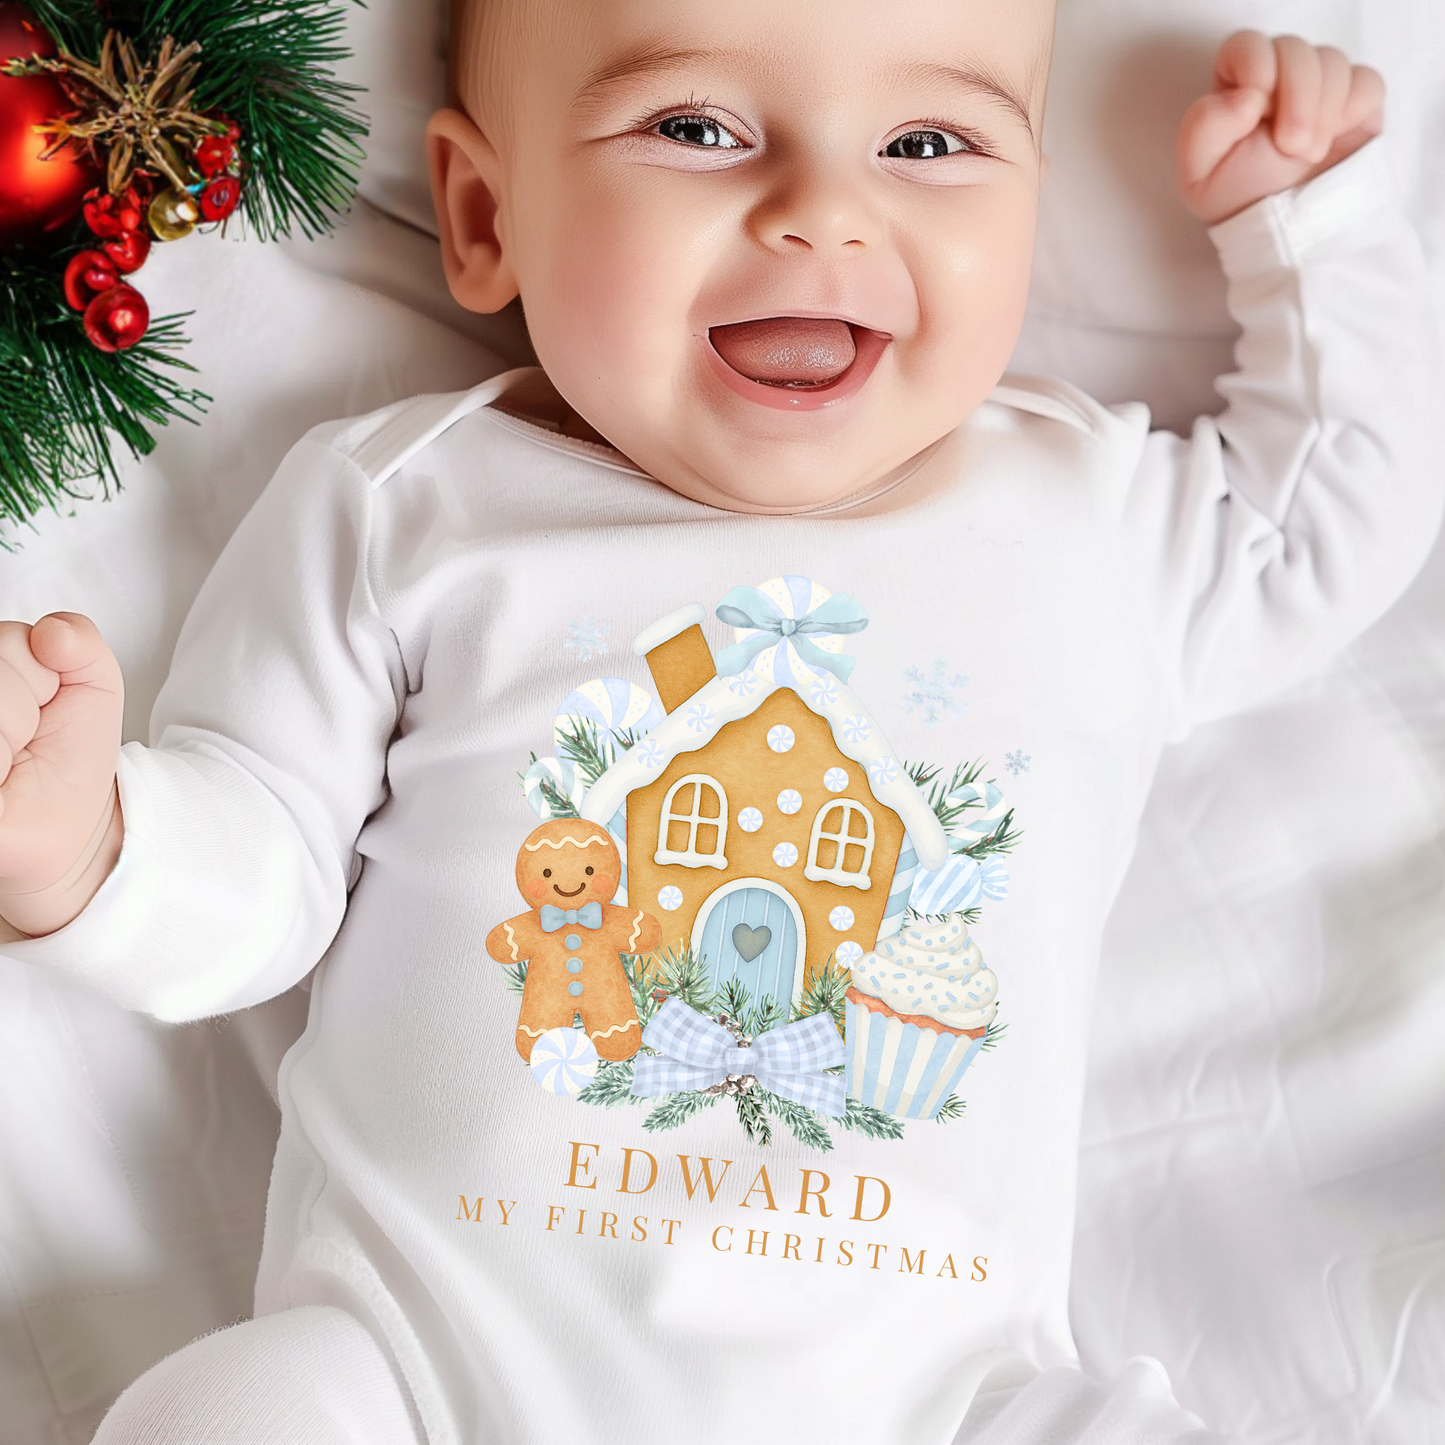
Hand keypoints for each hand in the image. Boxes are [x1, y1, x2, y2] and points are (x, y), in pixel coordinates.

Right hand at [0, 613, 124, 937]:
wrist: (68, 821)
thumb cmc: (70, 750)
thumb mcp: (94, 684)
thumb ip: (80, 642)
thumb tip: (51, 633)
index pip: (9, 639)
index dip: (40, 674)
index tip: (41, 706)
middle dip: (28, 699)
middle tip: (28, 734)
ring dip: (14, 726)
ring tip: (13, 751)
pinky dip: (1, 751)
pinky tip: (2, 769)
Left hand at [1178, 31, 1384, 225]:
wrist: (1288, 232)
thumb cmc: (1242, 201)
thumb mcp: (1200, 175)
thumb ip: (1204, 127)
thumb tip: (1246, 96)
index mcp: (1235, 88)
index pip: (1248, 44)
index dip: (1257, 66)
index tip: (1258, 112)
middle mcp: (1278, 78)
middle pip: (1294, 47)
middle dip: (1297, 96)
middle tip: (1291, 147)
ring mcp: (1319, 87)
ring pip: (1332, 60)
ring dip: (1323, 110)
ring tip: (1308, 156)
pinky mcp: (1356, 102)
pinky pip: (1366, 81)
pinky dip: (1354, 109)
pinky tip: (1336, 141)